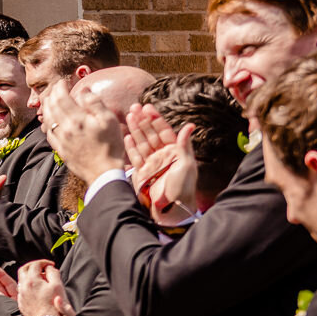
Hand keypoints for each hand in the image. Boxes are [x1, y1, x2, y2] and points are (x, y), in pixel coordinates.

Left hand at [16, 259, 71, 315]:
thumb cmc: (54, 306)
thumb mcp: (58, 285)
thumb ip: (53, 272)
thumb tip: (49, 268)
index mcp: (32, 280)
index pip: (35, 264)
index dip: (44, 262)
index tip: (50, 265)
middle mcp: (24, 287)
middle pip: (23, 269)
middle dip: (33, 266)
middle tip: (41, 267)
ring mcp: (21, 295)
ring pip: (21, 280)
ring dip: (29, 276)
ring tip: (40, 278)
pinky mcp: (21, 303)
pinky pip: (22, 290)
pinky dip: (28, 286)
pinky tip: (36, 290)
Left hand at [45, 80, 126, 181]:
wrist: (103, 172)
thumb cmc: (110, 145)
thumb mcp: (108, 120)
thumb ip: (94, 103)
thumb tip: (84, 89)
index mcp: (76, 119)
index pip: (61, 98)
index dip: (60, 87)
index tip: (63, 81)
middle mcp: (64, 129)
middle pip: (51, 107)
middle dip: (51, 94)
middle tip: (56, 88)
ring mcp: (60, 140)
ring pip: (47, 119)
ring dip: (46, 107)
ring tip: (50, 100)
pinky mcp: (60, 150)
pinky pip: (48, 133)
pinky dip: (47, 123)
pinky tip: (51, 121)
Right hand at [125, 104, 197, 223]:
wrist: (172, 208)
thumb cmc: (183, 187)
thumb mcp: (186, 164)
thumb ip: (184, 144)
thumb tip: (190, 125)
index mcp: (174, 151)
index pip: (163, 131)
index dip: (156, 119)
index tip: (148, 107)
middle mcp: (162, 155)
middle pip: (150, 134)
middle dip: (142, 121)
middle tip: (134, 107)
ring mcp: (151, 163)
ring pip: (141, 143)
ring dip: (135, 130)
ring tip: (128, 116)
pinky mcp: (142, 173)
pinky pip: (135, 157)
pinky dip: (130, 147)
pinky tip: (126, 137)